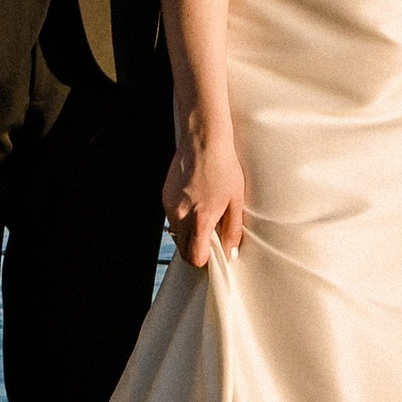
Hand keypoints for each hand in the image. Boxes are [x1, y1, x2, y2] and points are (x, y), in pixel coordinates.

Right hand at [163, 109, 247, 268]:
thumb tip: (230, 254)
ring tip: (204, 216)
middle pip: (183, 250)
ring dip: (188, 234)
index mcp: (200, 220)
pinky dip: (182, 219)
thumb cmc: (224, 168)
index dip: (206, 260)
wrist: (203, 141)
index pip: (195, 258)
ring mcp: (170, 206)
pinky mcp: (165, 197)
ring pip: (176, 234)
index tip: (215, 253)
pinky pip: (172, 218)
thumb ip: (233, 231)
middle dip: (196, 250)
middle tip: (211, 238)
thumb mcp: (236, 201)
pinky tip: (195, 203)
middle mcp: (181, 216)